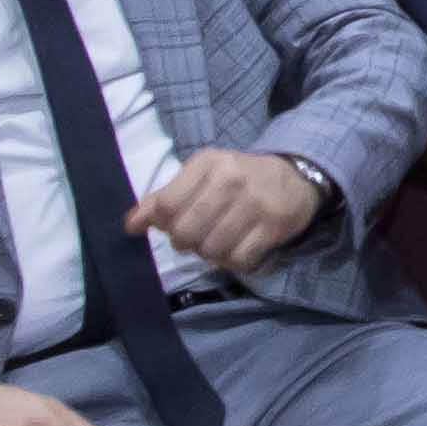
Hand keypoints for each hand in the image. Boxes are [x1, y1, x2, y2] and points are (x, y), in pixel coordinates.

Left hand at [127, 147, 330, 274]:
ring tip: (218, 242)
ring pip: (211, 250)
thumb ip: (164, 198)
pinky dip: (233, 262)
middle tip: (196, 237)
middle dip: (185, 242)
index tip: (168, 226)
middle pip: (186, 233)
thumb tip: (131, 226)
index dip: (161, 225)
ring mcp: (254, 204)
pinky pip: (238, 260)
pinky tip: (238, 249)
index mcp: (208, 163)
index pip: (166, 206)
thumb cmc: (239, 177)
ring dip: (210, 254)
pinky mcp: (273, 227)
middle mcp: (231, 180)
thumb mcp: (202, 175)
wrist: (296, 176)